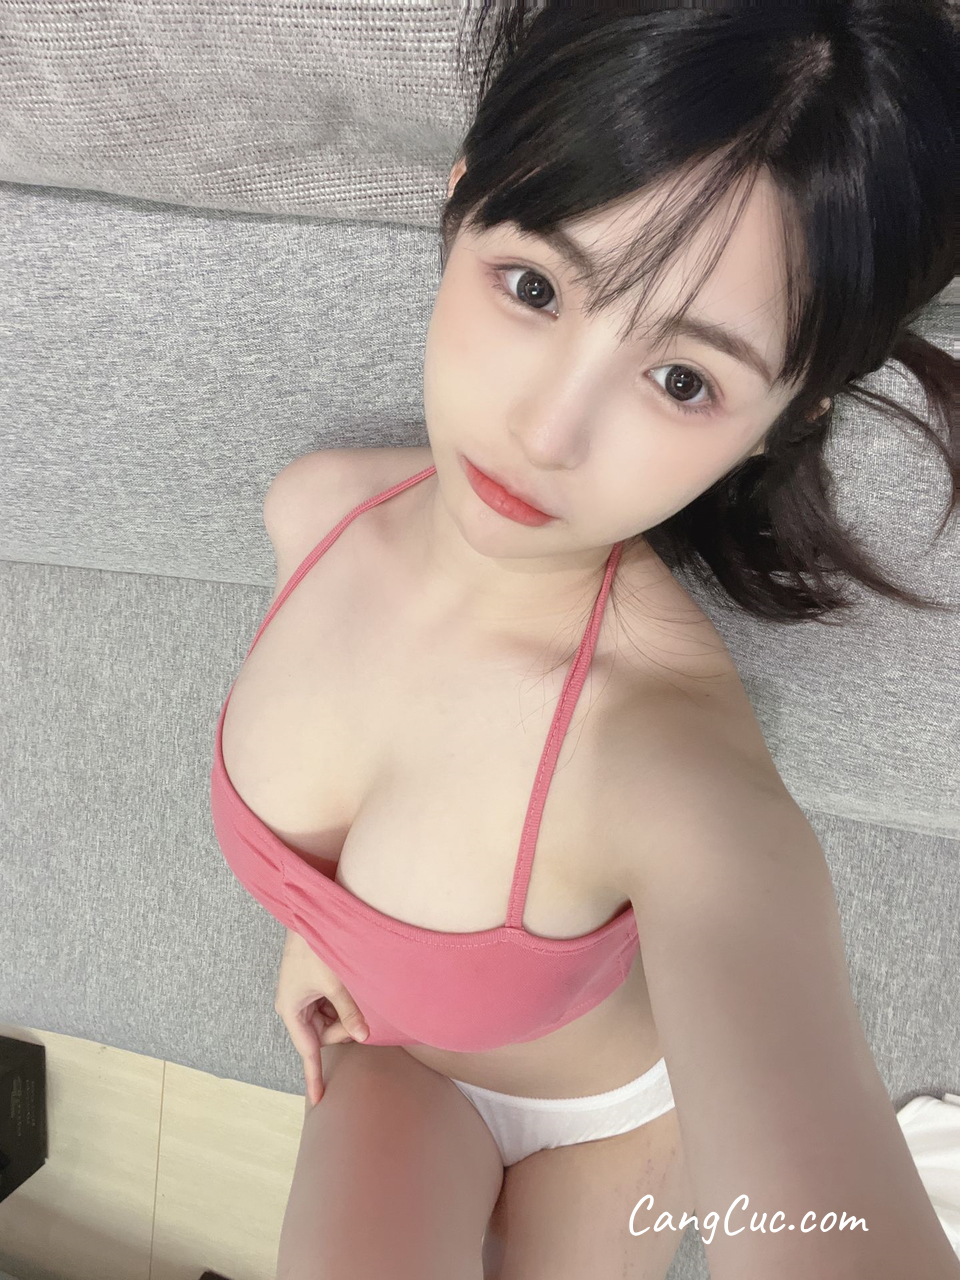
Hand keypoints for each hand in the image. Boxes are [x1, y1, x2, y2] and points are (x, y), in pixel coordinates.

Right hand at [274, 928, 368, 1105]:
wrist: (307, 913)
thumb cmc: (315, 946)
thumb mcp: (335, 982)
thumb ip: (349, 1011)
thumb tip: (364, 1037)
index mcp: (291, 1009)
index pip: (307, 1051)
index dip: (314, 1076)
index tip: (318, 1101)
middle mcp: (294, 1006)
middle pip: (321, 1034)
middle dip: (342, 1029)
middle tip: (360, 1015)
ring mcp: (302, 996)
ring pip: (327, 1019)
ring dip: (343, 1013)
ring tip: (354, 993)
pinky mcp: (311, 985)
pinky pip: (328, 1005)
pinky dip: (341, 1002)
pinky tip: (351, 989)